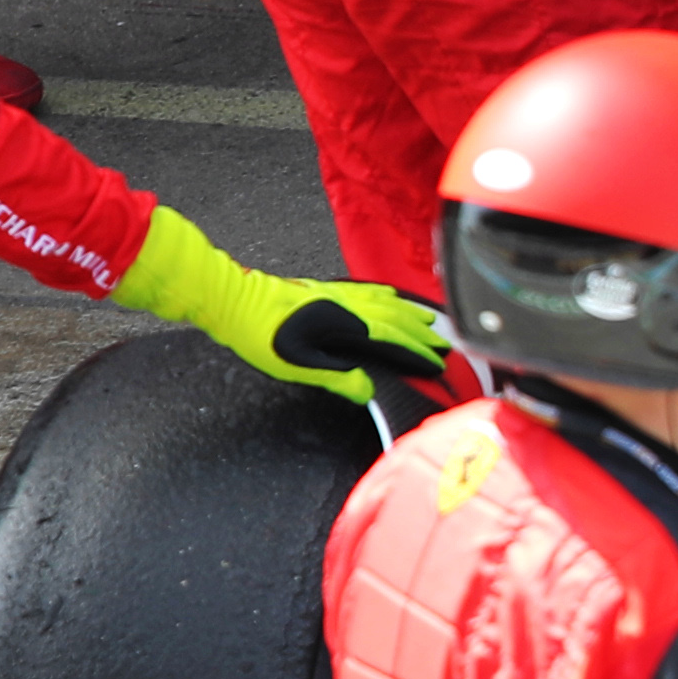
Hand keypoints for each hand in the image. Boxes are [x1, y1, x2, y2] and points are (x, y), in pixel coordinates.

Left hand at [119, 204, 448, 399]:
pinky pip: (368, 291)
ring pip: (386, 303)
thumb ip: (335, 377)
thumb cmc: (259, 333)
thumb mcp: (295, 366)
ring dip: (411, 314)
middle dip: (423, 334)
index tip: (437, 363)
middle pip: (396, 319)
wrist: (233, 299)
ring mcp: (338, 294)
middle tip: (443, 347)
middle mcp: (347, 306)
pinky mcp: (326, 288)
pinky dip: (388, 296)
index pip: (393, 340)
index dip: (417, 352)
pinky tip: (392, 297)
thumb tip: (368, 389)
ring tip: (430, 323)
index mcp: (344, 325)